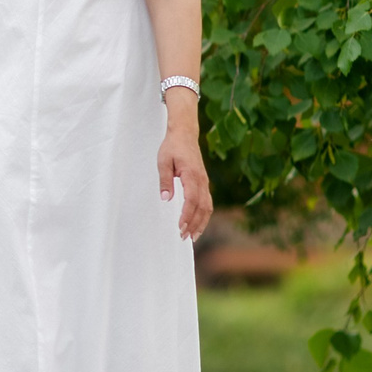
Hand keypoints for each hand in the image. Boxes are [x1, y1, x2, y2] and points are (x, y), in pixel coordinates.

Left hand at [157, 99, 212, 241]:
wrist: (185, 134)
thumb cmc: (172, 147)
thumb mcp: (163, 161)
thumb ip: (165, 180)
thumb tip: (165, 198)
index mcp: (191, 175)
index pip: (192, 200)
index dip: (187, 215)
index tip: (180, 226)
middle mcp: (201, 180)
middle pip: (202, 207)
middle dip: (194, 224)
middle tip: (184, 237)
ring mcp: (205, 182)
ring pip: (207, 207)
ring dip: (201, 223)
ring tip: (192, 236)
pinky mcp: (204, 183)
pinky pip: (207, 202)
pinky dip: (204, 215)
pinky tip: (197, 224)